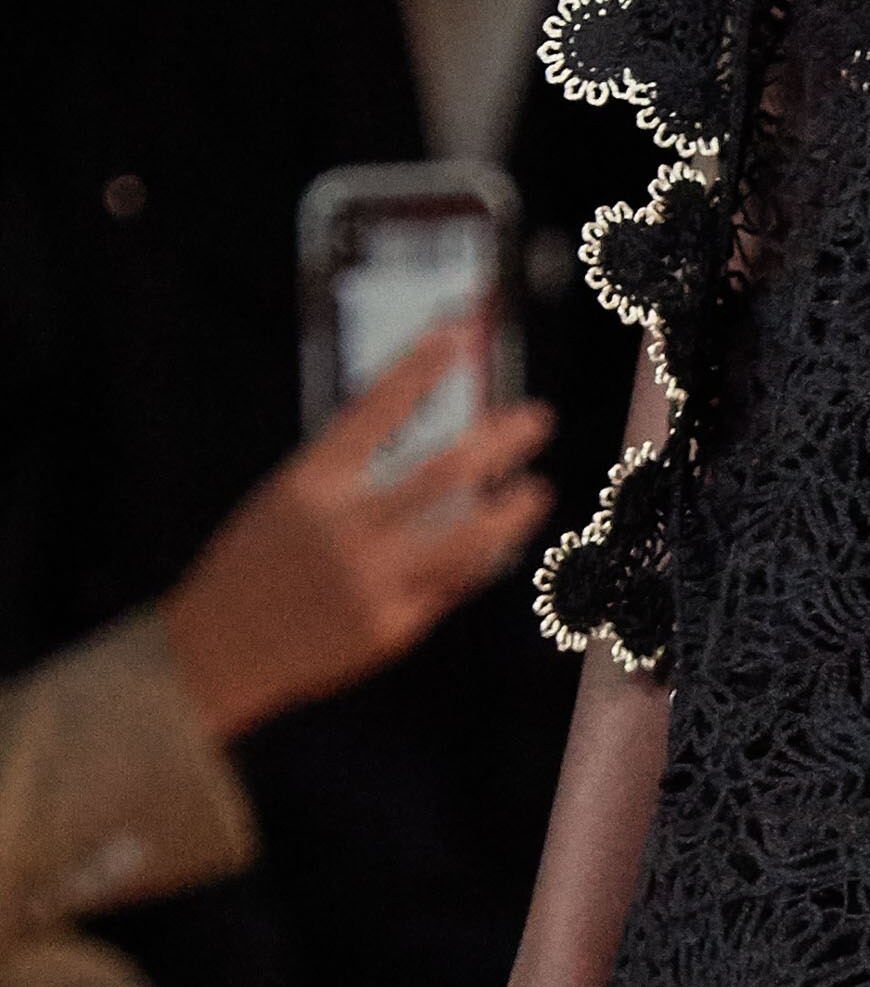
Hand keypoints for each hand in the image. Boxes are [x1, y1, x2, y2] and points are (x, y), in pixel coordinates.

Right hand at [160, 329, 552, 742]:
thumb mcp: (288, 504)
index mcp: (310, 485)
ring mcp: (371, 581)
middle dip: (501, 440)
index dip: (418, 368)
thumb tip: (433, 449)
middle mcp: (344, 528)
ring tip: (537, 490)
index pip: (373, 409)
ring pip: (468, 537)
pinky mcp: (390, 629)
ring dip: (513, 510)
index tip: (458, 334)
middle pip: (443, 471)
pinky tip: (498, 546)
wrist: (215, 652)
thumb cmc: (256, 568)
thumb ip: (352, 479)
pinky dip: (479, 560)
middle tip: (538, 419)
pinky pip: (451, 586)